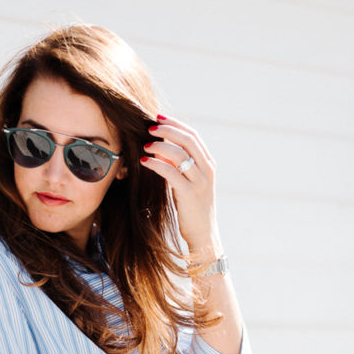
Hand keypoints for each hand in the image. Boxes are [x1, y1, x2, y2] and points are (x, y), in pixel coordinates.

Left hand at [141, 113, 222, 256]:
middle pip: (188, 140)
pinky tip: (144, 161)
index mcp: (208, 165)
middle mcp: (207, 170)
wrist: (204, 235)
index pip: (193, 136)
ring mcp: (200, 182)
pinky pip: (171, 173)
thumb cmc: (192, 210)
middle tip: (149, 127)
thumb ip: (180, 168)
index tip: (159, 118)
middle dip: (168, 130)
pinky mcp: (190, 194)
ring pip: (180, 154)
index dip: (176, 124)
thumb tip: (161, 151)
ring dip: (160, 146)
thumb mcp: (188, 184)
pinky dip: (156, 164)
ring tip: (146, 145)